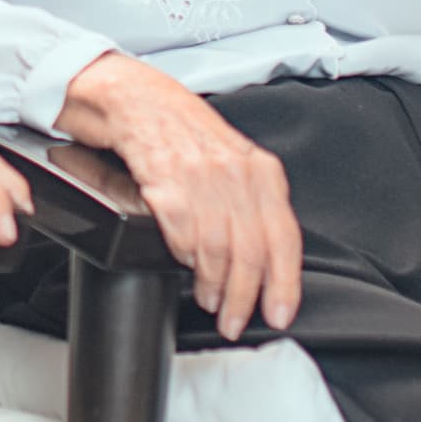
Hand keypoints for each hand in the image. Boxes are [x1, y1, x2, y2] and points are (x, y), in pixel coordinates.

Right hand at [57, 53, 302, 339]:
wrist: (134, 99)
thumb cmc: (180, 132)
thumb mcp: (231, 162)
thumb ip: (251, 203)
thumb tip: (265, 259)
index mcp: (262, 170)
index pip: (286, 237)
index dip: (285, 283)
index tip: (280, 313)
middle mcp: (238, 172)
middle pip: (253, 252)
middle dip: (246, 297)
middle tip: (237, 322)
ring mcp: (203, 177)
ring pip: (220, 251)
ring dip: (215, 287)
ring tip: (212, 302)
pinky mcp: (167, 182)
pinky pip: (184, 235)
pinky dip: (185, 259)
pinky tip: (185, 266)